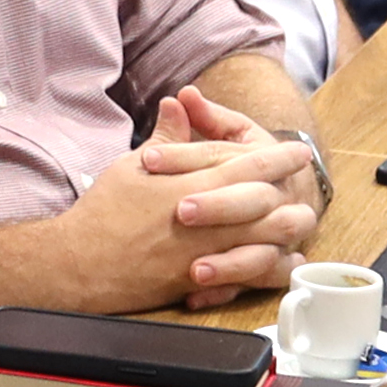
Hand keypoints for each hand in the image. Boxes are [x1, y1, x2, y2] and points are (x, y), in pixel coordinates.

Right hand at [52, 107, 316, 313]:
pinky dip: (271, 268)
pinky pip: (252, 277)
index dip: (279, 158)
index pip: (251, 166)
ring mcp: (209, 253)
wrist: (82, 263)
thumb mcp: (131, 166)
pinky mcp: (204, 281)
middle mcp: (209, 220)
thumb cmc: (103, 212)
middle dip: (294, 192)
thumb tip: (177, 104)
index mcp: (194, 185)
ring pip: (270, 241)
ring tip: (297, 220)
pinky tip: (280, 259)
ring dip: (288, 230)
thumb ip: (166, 139)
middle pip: (272, 204)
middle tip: (304, 184)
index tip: (296, 152)